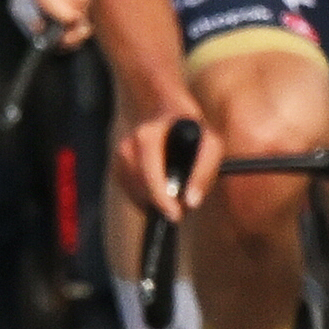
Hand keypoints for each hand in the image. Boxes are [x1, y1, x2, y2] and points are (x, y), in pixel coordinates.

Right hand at [113, 105, 211, 221]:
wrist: (170, 113)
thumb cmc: (195, 131)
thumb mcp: (211, 146)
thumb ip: (204, 173)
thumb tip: (190, 202)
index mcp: (146, 137)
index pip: (149, 175)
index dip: (161, 199)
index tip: (176, 215)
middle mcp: (127, 146)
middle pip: (141, 189)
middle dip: (161, 203)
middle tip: (180, 209)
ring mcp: (119, 158)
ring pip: (136, 194)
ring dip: (155, 201)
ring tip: (174, 194)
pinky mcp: (117, 168)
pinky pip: (132, 194)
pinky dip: (147, 198)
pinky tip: (161, 189)